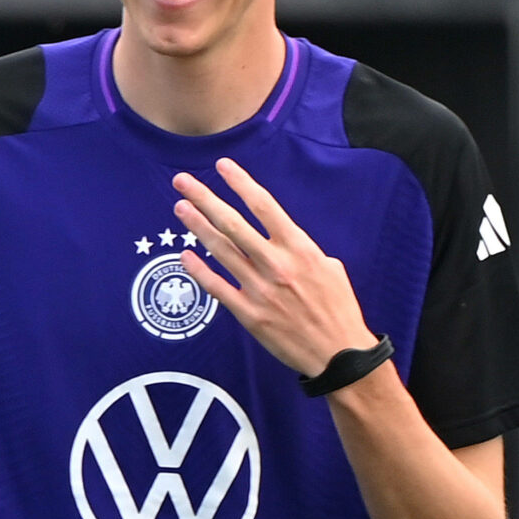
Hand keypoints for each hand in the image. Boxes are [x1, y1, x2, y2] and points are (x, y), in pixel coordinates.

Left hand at [174, 158, 376, 376]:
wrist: (339, 353)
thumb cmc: (337, 308)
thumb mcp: (330, 268)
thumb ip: (302, 249)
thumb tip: (281, 238)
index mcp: (300, 248)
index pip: (265, 206)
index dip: (241, 183)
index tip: (222, 166)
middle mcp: (277, 264)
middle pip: (234, 223)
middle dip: (205, 199)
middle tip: (181, 181)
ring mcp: (260, 289)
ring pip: (221, 251)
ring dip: (197, 227)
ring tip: (180, 208)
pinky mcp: (249, 314)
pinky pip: (218, 288)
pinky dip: (199, 271)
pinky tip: (184, 255)